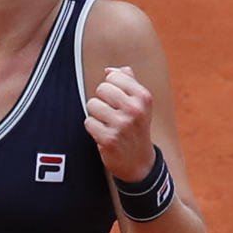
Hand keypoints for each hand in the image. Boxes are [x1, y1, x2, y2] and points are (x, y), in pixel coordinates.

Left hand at [84, 66, 156, 181]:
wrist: (140, 162)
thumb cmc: (136, 128)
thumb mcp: (140, 104)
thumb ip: (128, 82)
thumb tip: (109, 70)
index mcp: (143, 97)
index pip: (113, 76)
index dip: (110, 86)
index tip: (117, 99)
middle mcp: (134, 110)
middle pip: (101, 88)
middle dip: (102, 99)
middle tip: (111, 113)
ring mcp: (122, 124)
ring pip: (92, 104)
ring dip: (96, 114)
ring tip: (108, 124)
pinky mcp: (109, 139)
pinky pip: (88, 122)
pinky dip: (93, 128)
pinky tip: (104, 134)